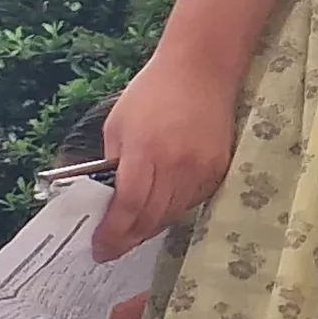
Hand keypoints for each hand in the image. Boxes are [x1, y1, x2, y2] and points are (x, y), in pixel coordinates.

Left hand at [92, 50, 241, 260]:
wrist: (202, 69)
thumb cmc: (152, 92)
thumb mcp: (117, 126)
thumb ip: (112, 165)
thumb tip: (107, 200)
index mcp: (145, 151)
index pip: (127, 207)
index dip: (112, 233)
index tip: (99, 249)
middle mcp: (176, 165)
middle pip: (150, 218)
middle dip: (128, 238)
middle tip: (111, 248)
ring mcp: (201, 169)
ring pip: (172, 216)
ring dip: (149, 228)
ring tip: (131, 232)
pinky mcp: (218, 170)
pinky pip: (191, 203)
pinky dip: (172, 211)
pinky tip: (158, 209)